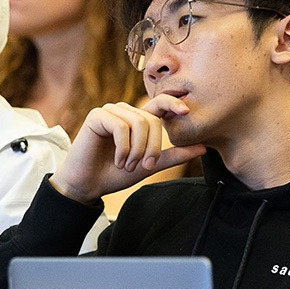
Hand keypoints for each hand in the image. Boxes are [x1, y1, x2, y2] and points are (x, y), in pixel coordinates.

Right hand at [50, 95, 206, 203]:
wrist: (87, 185)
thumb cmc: (115, 174)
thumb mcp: (149, 165)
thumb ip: (173, 155)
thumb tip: (203, 147)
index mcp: (138, 120)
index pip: (159, 104)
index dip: (173, 103)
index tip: (186, 112)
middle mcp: (125, 112)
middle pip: (151, 120)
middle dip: (151, 147)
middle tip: (143, 166)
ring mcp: (110, 111)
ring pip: (138, 122)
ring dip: (137, 150)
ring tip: (128, 165)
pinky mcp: (97, 116)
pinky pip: (121, 126)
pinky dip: (123, 147)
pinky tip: (118, 160)